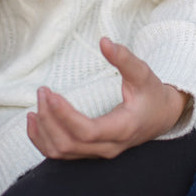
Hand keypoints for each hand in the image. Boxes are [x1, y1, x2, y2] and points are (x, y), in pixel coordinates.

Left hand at [27, 37, 189, 159]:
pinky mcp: (90, 152)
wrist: (161, 116)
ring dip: (43, 131)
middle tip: (42, 92)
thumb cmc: (151, 93)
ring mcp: (99, 153)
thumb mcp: (143, 73)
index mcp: (123, 128)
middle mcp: (109, 147)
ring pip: (62, 153)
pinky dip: (43, 140)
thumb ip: (124, 58)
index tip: (51, 94)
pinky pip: (61, 154)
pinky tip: (34, 121)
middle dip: (50, 119)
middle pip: (69, 144)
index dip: (65, 115)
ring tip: (36, 106)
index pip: (87, 132)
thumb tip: (104, 41)